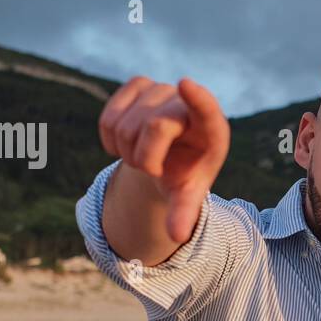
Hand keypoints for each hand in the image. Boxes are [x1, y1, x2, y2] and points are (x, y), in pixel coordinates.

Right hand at [98, 76, 230, 242]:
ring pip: (125, 124)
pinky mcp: (139, 85)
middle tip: (151, 169)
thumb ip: (184, 212)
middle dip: (144, 157)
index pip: (207, 109)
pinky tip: (125, 143)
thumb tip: (177, 236)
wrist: (169, 154)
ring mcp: (162, 89)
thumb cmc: (184, 174)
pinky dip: (109, 139)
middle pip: (154, 126)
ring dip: (126, 151)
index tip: (186, 85)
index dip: (197, 98)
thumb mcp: (187, 193)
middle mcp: (188, 102)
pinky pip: (108, 117)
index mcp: (211, 129)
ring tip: (143, 155)